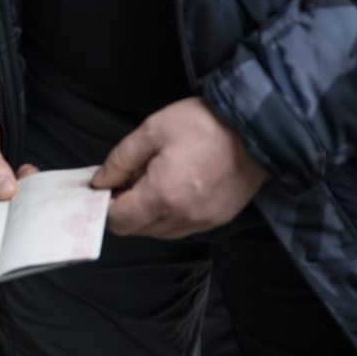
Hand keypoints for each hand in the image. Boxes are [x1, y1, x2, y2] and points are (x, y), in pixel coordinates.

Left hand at [94, 97, 266, 238]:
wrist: (256, 128)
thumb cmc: (202, 124)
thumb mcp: (152, 130)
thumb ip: (120, 160)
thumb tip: (100, 181)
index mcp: (162, 196)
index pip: (118, 221)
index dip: (104, 205)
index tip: (105, 186)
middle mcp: (182, 217)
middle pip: (136, 229)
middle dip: (124, 209)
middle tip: (128, 179)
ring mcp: (203, 222)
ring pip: (158, 231)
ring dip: (146, 214)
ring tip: (152, 182)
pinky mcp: (219, 219)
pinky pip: (181, 228)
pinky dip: (168, 215)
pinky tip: (172, 189)